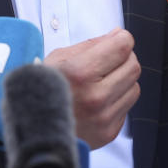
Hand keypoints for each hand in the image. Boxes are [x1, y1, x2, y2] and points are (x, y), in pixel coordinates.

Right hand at [44, 28, 140, 148]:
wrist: (33, 128)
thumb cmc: (41, 90)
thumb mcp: (58, 58)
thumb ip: (90, 45)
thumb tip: (118, 35)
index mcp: (80, 72)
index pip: (122, 46)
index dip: (121, 38)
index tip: (116, 40)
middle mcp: (95, 96)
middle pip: (133, 66)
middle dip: (123, 58)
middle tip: (109, 60)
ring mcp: (104, 117)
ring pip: (134, 87)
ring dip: (122, 80)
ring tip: (101, 83)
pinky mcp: (109, 132)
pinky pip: (126, 107)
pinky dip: (116, 100)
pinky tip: (98, 101)